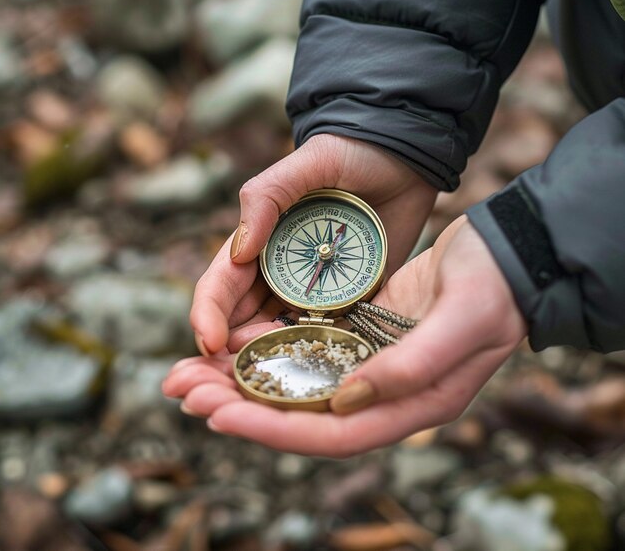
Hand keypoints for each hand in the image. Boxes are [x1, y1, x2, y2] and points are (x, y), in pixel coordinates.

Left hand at [163, 216, 526, 455]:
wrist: (506, 255)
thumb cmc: (494, 288)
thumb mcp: (464, 322)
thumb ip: (411, 368)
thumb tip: (347, 401)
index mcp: (412, 405)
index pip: (331, 432)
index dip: (272, 428)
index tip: (218, 416)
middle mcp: (384, 393)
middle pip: (301, 413)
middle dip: (239, 404)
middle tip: (181, 388)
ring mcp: (369, 363)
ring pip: (296, 381)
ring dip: (242, 376)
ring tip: (188, 369)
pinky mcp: (360, 332)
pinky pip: (305, 348)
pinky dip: (267, 347)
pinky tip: (231, 339)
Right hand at [190, 133, 436, 355]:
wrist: (404, 158)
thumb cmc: (350, 153)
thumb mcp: (305, 165)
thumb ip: (266, 200)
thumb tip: (235, 254)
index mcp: (259, 241)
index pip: (222, 284)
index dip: (209, 314)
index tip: (208, 342)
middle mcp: (280, 271)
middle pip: (244, 318)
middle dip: (232, 348)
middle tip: (233, 375)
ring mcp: (315, 289)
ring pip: (282, 332)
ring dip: (272, 357)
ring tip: (271, 377)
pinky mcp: (350, 298)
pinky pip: (328, 330)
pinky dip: (317, 351)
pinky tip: (315, 369)